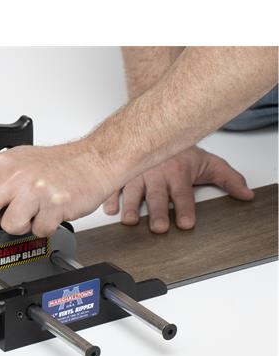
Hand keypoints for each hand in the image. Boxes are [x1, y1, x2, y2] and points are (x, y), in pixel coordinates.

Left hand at [0, 141, 114, 236]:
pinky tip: (52, 212)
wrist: (94, 160)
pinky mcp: (53, 204)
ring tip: (36, 213)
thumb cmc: (60, 164)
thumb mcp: (19, 160)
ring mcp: (34, 189)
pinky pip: (39, 231)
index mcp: (2, 164)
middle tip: (8, 218)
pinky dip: (47, 227)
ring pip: (9, 226)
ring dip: (24, 226)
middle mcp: (14, 174)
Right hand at [103, 146, 254, 232]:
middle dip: (157, 212)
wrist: (157, 127)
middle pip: (157, 196)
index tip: (185, 223)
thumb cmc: (181, 152)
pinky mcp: (122, 174)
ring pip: (132, 191)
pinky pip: (113, 185)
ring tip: (130, 221)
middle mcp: (156, 173)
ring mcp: (136, 173)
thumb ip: (228, 179)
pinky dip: (110, 197)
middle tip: (159, 227)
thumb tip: (246, 194)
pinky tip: (110, 208)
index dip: (184, 209)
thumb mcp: (209, 162)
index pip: (183, 195)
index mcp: (178, 173)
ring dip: (131, 207)